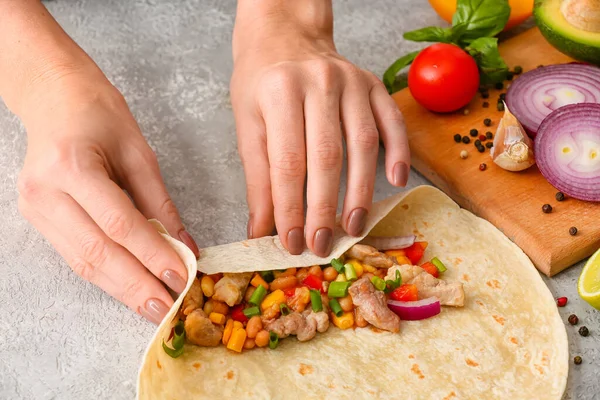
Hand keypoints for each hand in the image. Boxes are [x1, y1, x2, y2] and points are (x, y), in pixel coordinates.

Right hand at [16, 74, 199, 323]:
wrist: (52, 97)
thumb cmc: (98, 113)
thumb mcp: (138, 151)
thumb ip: (160, 202)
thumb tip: (186, 245)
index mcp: (71, 166)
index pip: (118, 223)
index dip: (152, 254)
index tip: (182, 276)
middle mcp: (45, 192)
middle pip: (96, 253)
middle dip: (136, 285)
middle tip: (167, 308)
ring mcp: (35, 209)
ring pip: (83, 262)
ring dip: (121, 289)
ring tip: (153, 307)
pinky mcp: (37, 219)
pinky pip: (75, 256)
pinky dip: (106, 275)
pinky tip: (130, 287)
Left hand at [230, 1, 409, 256]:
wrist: (285, 34)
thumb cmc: (261, 82)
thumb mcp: (247, 124)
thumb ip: (257, 177)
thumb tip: (261, 230)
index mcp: (279, 91)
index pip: (287, 161)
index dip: (289, 206)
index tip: (290, 241)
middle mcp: (319, 83)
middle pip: (326, 156)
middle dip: (324, 208)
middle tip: (321, 244)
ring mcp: (352, 81)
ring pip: (362, 144)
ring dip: (359, 191)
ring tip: (353, 226)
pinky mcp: (374, 84)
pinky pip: (392, 121)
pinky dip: (397, 152)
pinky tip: (395, 181)